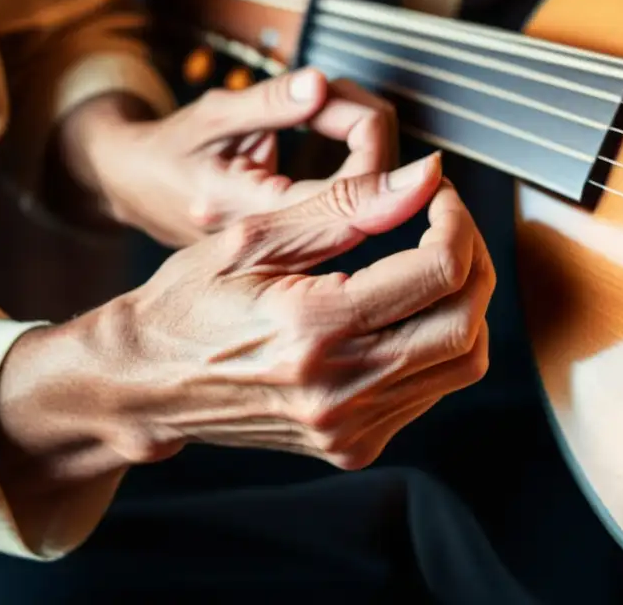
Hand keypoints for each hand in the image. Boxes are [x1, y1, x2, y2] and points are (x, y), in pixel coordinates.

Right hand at [0, 152, 494, 482]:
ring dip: (464, 303)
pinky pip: (431, 391)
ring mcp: (349, 428)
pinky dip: (435, 343)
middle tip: (447, 224)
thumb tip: (427, 176)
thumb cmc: (190, 302)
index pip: (438, 272)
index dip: (456, 221)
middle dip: (476, 261)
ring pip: (462, 362)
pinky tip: (402, 312)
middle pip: (466, 323)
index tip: (436, 196)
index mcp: (313, 329)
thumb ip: (350, 204)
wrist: (146, 383)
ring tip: (429, 263)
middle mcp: (338, 390)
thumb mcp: (257, 237)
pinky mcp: (353, 447)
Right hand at [59, 67, 397, 246]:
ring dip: (363, 135)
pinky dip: (356, 151)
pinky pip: (355, 195)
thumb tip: (319, 85)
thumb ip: (267, 104)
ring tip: (321, 99)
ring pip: (369, 193)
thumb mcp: (208, 117)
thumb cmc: (168, 149)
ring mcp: (294, 242)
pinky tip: (327, 121)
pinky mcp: (305, 232)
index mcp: (249, 212)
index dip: (376, 156)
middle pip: (367, 193)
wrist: (136, 187)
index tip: (356, 103)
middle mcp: (277, 240)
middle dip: (366, 126)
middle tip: (328, 88)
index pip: (341, 197)